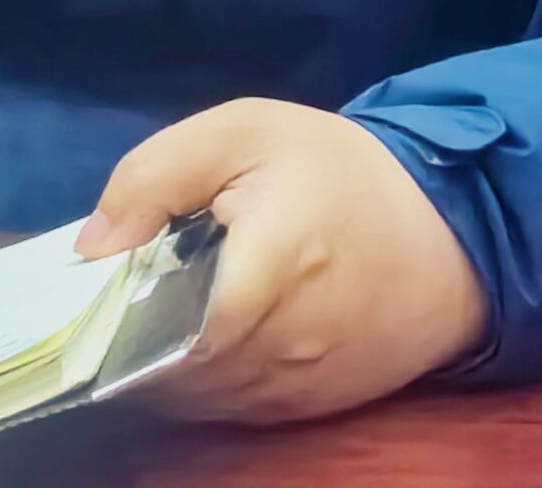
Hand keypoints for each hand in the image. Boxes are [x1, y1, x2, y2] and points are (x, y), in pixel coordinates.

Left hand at [75, 99, 490, 423]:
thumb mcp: (244, 133)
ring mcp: (303, 385)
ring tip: (166, 310)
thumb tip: (93, 246)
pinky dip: (208, 383)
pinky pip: (237, 409)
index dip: (124, 310)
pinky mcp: (315, 406)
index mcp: (272, 263)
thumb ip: (156, 175)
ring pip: (203, 397)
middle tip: (136, 289)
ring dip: (170, 364)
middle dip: (141, 335)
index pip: (172, 323)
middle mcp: (288, 342)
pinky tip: (201, 340)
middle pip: (178, 365)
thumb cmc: (338, 173)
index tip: (109, 282)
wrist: (447, 229)